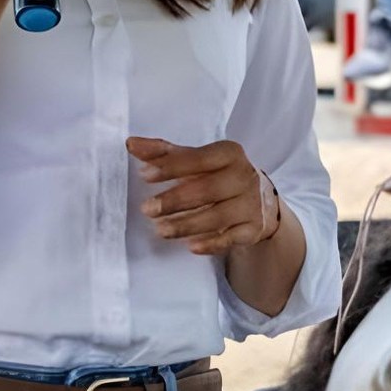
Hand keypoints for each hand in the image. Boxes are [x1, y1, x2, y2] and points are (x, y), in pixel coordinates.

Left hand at [128, 137, 280, 254]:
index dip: (171, 167)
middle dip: (175, 200)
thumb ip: (164, 153)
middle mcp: (243, 176)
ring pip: (218, 216)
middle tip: (147, 209)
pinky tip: (191, 247)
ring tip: (161, 230)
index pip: (198, 159)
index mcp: (228, 154)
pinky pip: (231, 238)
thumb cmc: (218, 175)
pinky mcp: (253, 228)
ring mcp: (251, 204)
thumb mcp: (196, 160)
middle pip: (207, 190)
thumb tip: (131, 144)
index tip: (145, 175)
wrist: (259, 199)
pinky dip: (211, 244)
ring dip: (187, 225)